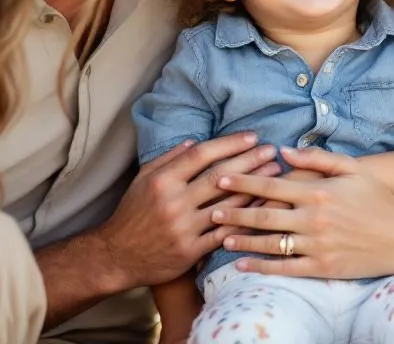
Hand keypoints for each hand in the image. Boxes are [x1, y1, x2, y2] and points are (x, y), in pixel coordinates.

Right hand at [94, 134, 280, 288]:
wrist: (117, 256)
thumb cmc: (132, 213)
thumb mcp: (143, 179)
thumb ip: (169, 159)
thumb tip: (195, 141)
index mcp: (162, 181)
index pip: (201, 155)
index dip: (229, 144)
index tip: (251, 137)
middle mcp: (173, 202)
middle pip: (219, 177)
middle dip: (250, 162)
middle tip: (272, 151)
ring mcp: (183, 228)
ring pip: (227, 205)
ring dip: (255, 189)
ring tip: (275, 176)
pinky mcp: (191, 251)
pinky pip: (224, 234)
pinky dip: (245, 221)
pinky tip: (262, 210)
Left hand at [210, 146, 393, 278]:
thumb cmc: (379, 201)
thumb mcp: (353, 169)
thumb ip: (318, 158)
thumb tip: (283, 151)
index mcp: (319, 191)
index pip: (271, 184)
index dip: (243, 180)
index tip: (219, 177)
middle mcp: (314, 218)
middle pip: (263, 214)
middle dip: (234, 211)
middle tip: (210, 208)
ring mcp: (317, 244)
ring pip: (269, 243)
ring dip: (241, 239)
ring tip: (219, 235)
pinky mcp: (322, 268)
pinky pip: (284, 268)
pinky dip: (260, 266)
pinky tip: (242, 264)